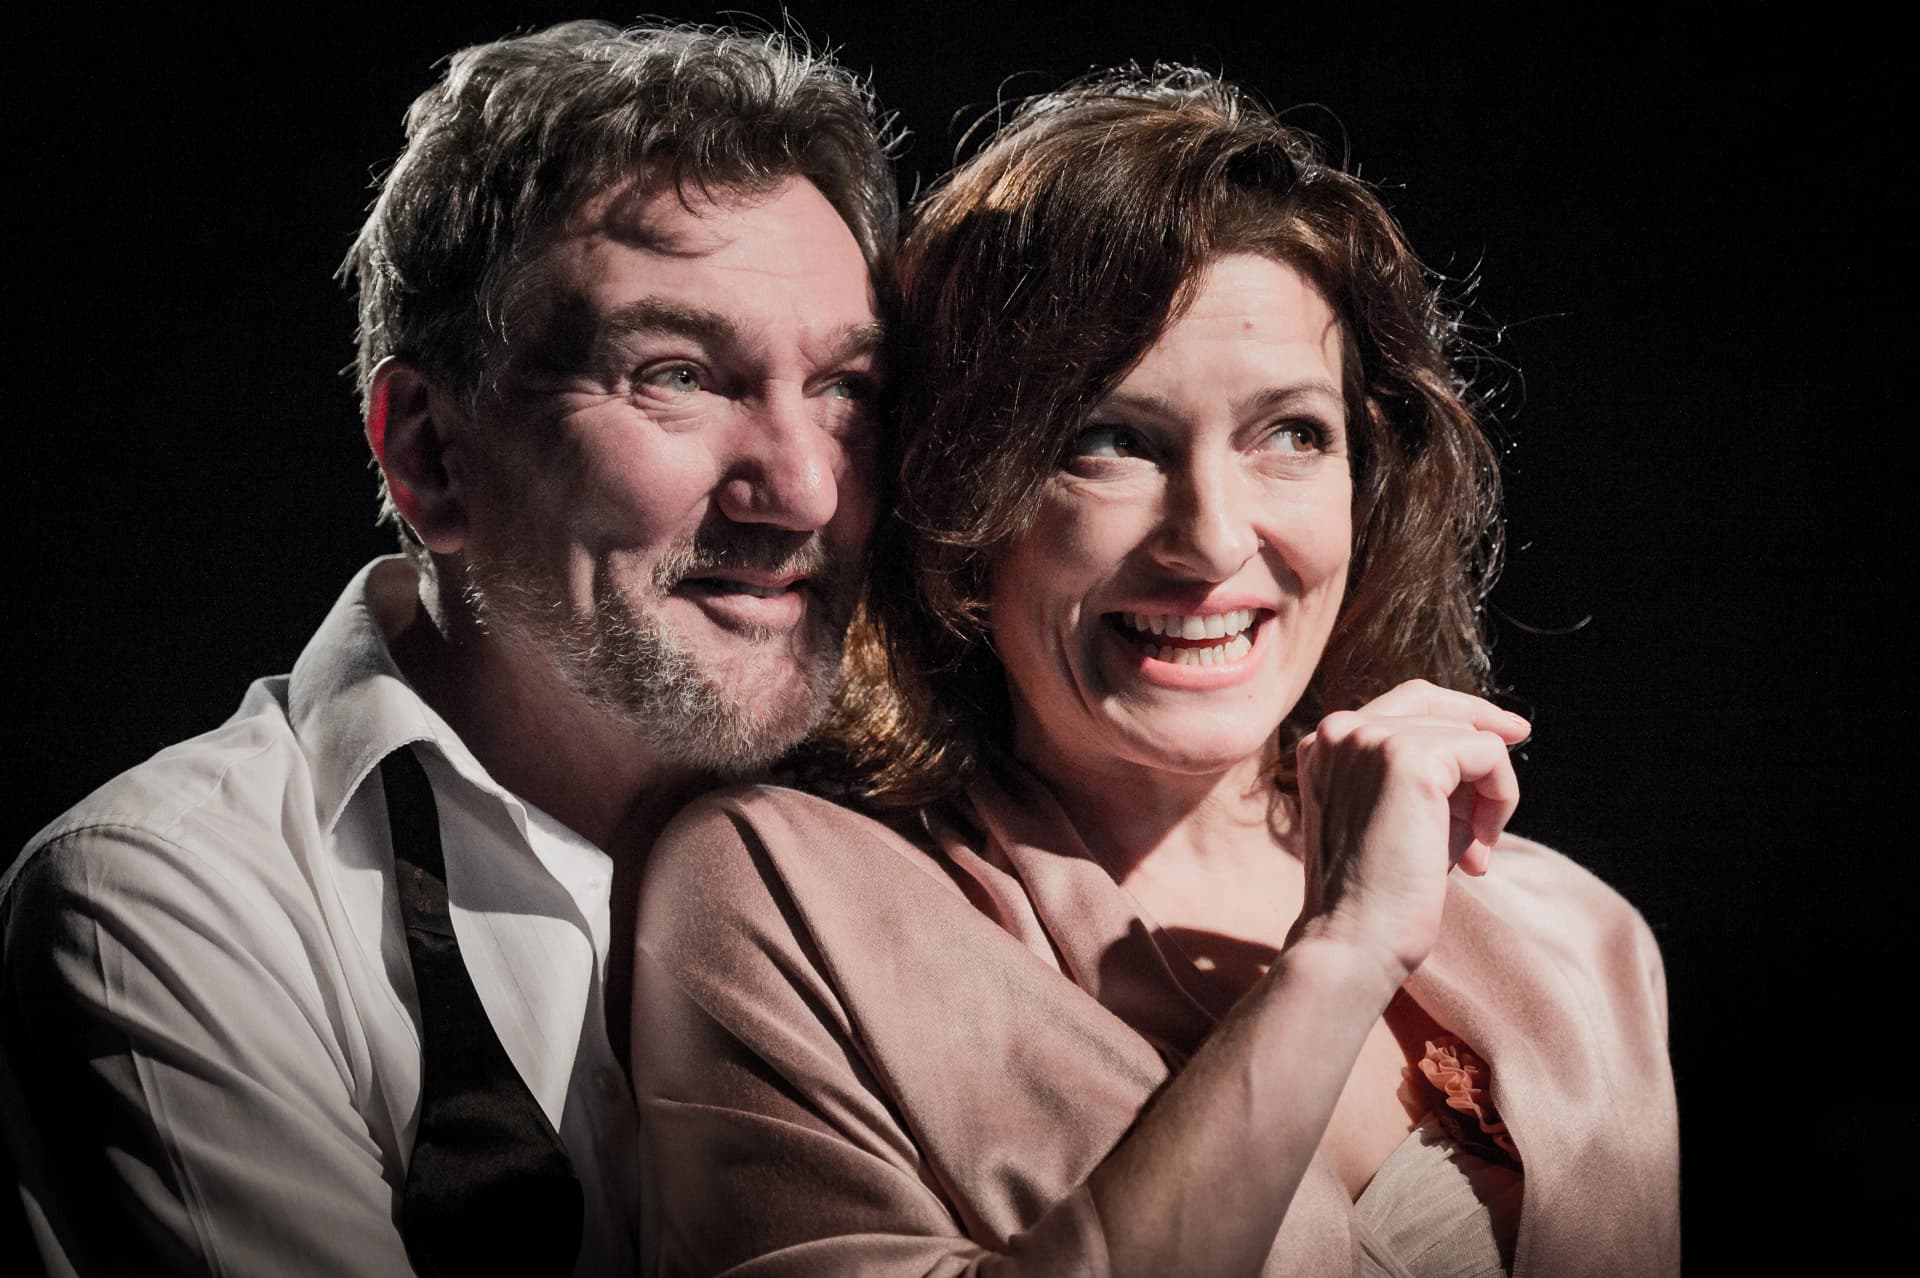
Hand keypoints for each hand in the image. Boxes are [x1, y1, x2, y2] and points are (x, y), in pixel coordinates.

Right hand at [1291, 680, 1527, 985]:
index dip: (1463, 713)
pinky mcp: (1409, 758)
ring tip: (1472, 853)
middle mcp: (1339, 729)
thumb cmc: (1375, 896)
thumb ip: (1424, 774)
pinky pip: (1489, 755)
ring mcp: (1370, 738)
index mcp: (1324, 744)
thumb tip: (1496, 744)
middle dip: (1479, 758)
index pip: (1406, 702)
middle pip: (1438, 706)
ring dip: (1488, 795)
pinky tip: (1478, 850)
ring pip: (1469, 734)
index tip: (1512, 734)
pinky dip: (1500, 800)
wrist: (1353, 941)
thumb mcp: (1392, 817)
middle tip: (1494, 817)